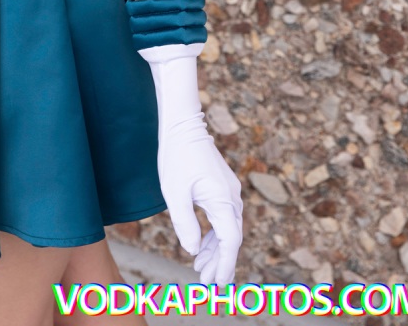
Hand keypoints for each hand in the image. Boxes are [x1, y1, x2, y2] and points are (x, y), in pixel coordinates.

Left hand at [140, 41, 242, 285]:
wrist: (183, 124)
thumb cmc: (176, 156)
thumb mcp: (175, 193)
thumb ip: (185, 224)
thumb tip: (193, 250)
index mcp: (223, 201)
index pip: (230, 242)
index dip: (225, 265)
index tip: (218, 283)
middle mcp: (232, 197)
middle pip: (231, 238)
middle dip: (220, 262)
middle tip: (207, 282)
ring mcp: (229, 191)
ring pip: (228, 228)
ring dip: (217, 249)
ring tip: (202, 268)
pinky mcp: (222, 186)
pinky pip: (224, 216)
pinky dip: (216, 234)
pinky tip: (203, 245)